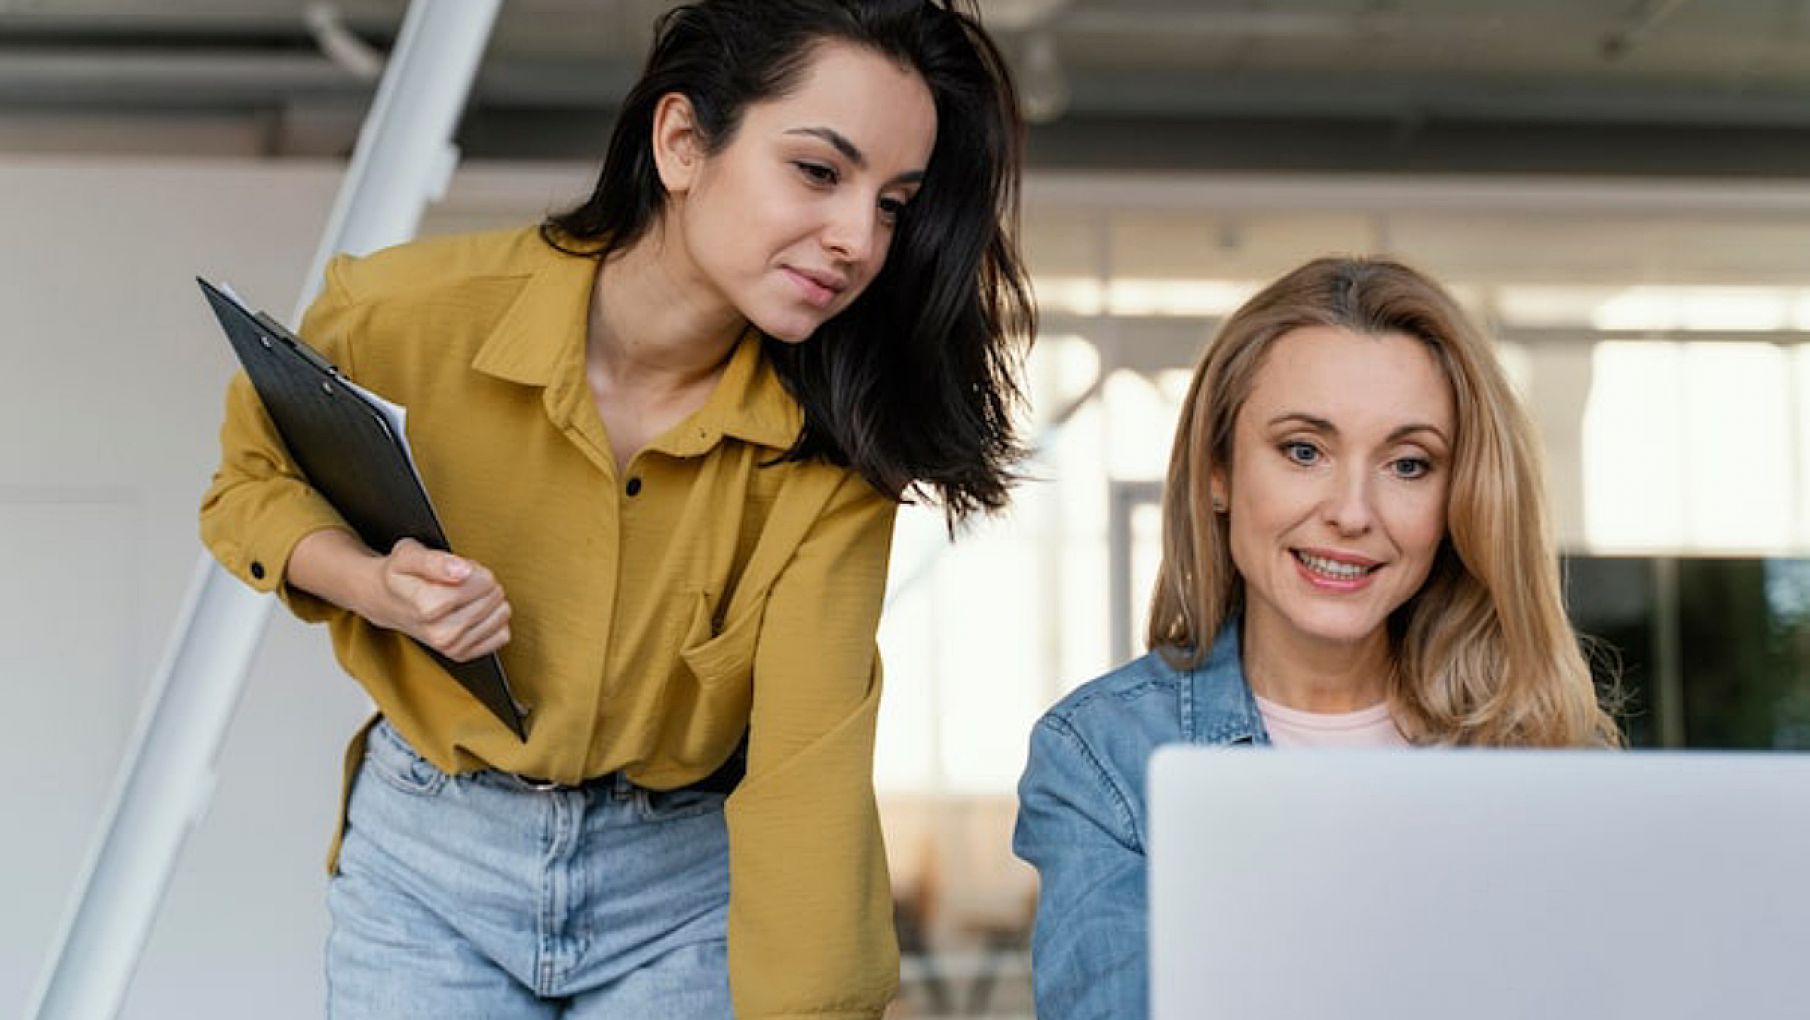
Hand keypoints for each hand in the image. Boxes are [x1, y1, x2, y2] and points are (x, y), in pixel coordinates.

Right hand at [360, 538, 512, 661]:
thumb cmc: (399, 577)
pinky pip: (502, 634)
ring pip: (501, 614)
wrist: (385, 602)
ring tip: (461, 595)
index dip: (474, 568)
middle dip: (481, 582)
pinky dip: (492, 620)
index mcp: (427, 608)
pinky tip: (470, 612)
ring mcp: (452, 647)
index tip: (457, 568)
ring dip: (487, 599)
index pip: (481, 582)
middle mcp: (440, 634)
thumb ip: (436, 561)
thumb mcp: (408, 556)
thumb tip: (463, 571)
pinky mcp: (464, 654)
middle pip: (493, 596)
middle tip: (457, 581)